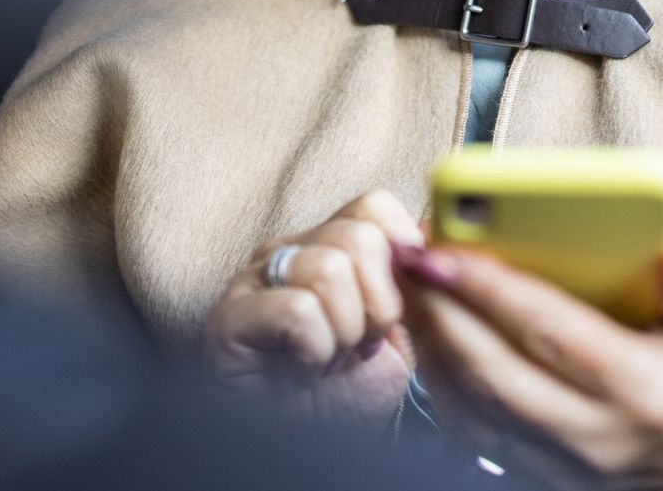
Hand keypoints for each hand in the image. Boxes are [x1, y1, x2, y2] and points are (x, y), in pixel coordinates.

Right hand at [200, 189, 425, 428]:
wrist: (312, 456)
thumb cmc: (352, 393)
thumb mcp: (402, 329)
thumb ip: (414, 277)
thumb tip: (434, 236)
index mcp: (329, 241)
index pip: (375, 206)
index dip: (402, 257)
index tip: (399, 309)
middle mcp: (288, 249)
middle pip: (360, 236)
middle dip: (379, 305)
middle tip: (360, 345)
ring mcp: (253, 280)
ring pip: (329, 269)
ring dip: (346, 331)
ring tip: (329, 358)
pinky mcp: (228, 319)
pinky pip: (299, 311)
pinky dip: (317, 350)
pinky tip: (304, 369)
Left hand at [394, 241, 662, 489]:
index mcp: (641, 388)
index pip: (548, 331)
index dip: (488, 288)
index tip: (443, 247)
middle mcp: (595, 433)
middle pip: (492, 371)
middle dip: (438, 310)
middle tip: (405, 256)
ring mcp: (564, 463)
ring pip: (472, 407)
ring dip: (429, 345)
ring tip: (407, 287)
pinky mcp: (541, 476)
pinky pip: (473, 433)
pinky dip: (440, 385)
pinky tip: (427, 338)